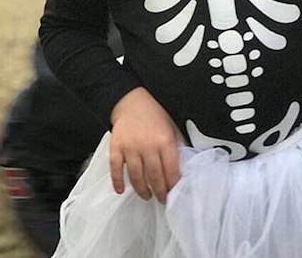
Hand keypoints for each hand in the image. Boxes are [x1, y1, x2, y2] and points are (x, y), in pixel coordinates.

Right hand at [109, 87, 183, 201]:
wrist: (131, 102)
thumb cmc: (154, 115)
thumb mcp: (172, 126)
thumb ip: (178, 144)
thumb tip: (186, 163)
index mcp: (164, 141)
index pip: (171, 169)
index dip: (173, 184)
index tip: (175, 193)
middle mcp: (147, 146)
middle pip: (154, 176)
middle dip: (159, 192)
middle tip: (162, 199)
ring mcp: (130, 148)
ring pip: (136, 176)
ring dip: (142, 190)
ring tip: (146, 196)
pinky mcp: (116, 148)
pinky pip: (115, 169)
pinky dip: (117, 181)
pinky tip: (121, 190)